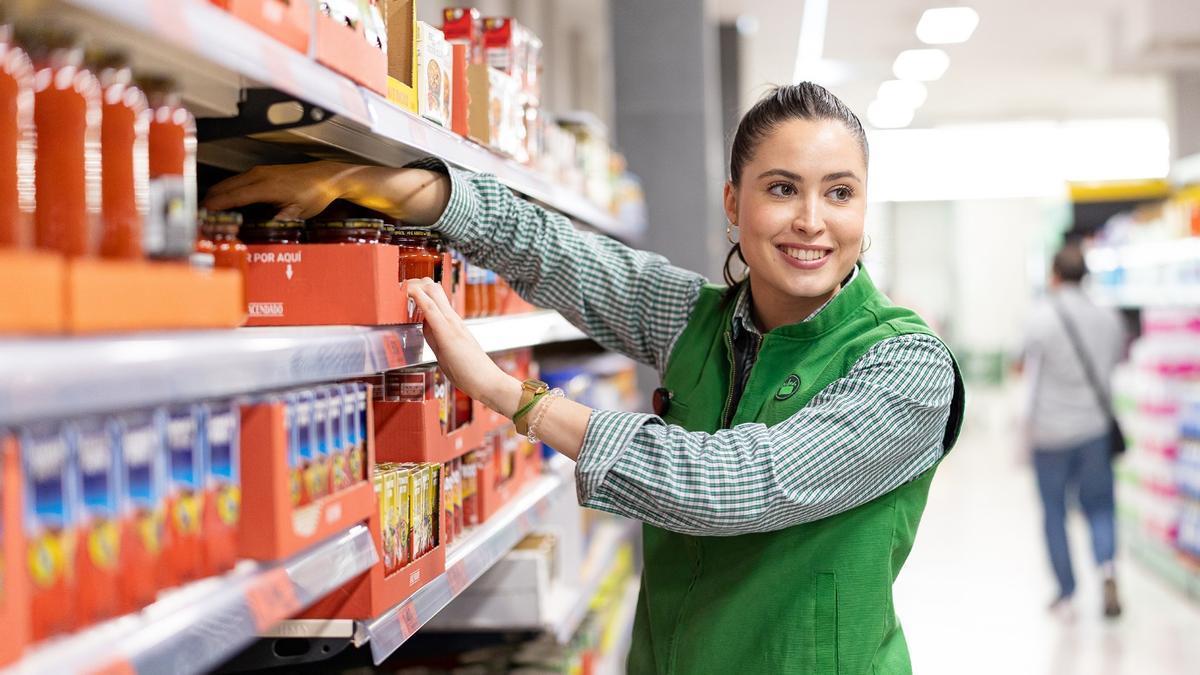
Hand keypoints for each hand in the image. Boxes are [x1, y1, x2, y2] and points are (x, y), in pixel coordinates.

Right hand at [203, 160, 365, 218]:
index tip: (203, 216)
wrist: (325, 177)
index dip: (216, 206)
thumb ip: (280, 219)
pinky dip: (226, 191)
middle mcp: (259, 176)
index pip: (233, 196)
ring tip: (207, 213)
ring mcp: (259, 172)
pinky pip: (236, 181)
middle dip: (210, 202)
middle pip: (224, 188)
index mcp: (267, 186)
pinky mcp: (261, 172)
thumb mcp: (299, 212)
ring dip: (216, 196)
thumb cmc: (315, 193)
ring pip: (228, 183)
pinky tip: (224, 201)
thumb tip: (264, 228)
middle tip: (200, 219)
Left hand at [407, 279, 521, 416]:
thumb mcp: (448, 352)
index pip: (435, 300)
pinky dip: (419, 298)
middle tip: (403, 282)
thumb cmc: (471, 373)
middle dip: (416, 283)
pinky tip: (410, 290)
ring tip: (403, 280)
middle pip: (434, 291)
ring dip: (416, 286)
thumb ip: (436, 338)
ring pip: (432, 295)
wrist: (489, 382)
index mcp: (453, 324)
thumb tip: (426, 328)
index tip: (408, 287)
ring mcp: (452, 324)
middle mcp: (453, 320)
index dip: (420, 290)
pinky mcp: (448, 333)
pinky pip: (431, 310)